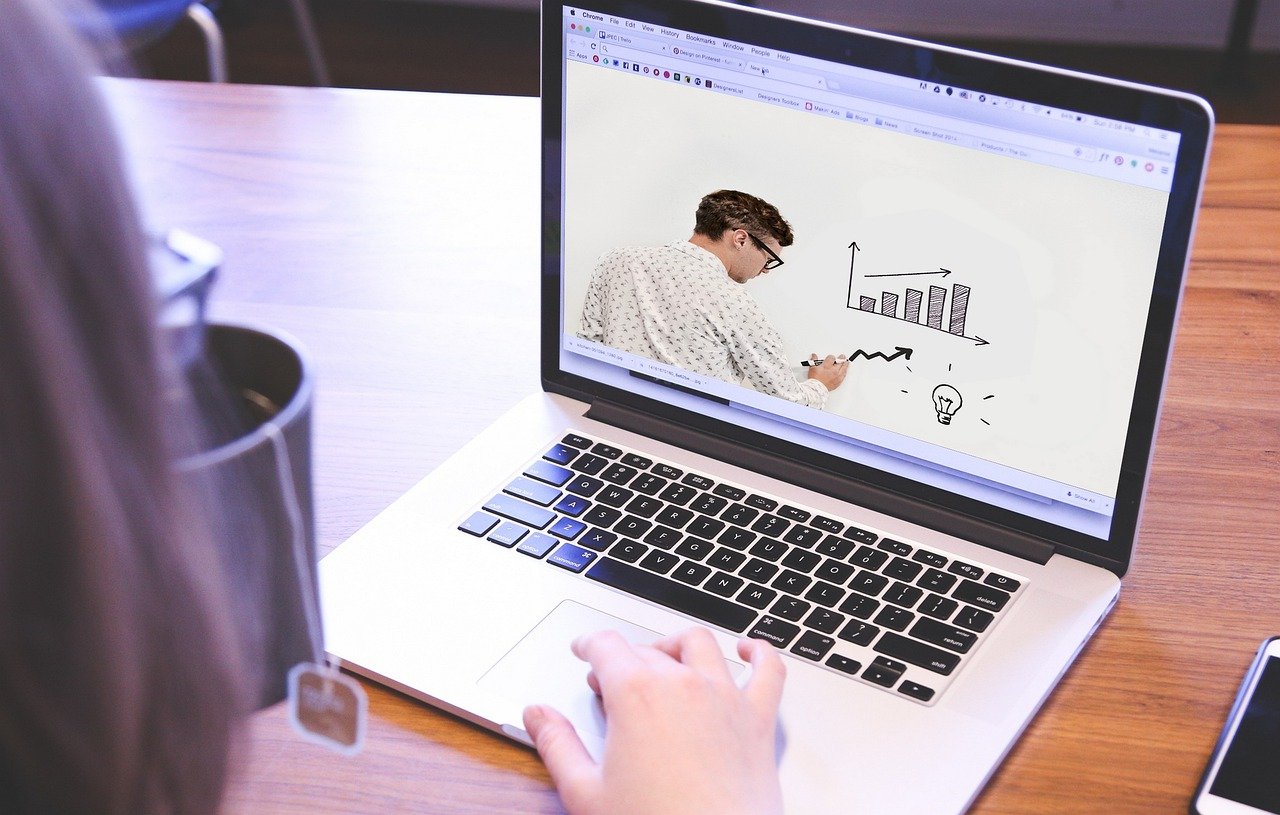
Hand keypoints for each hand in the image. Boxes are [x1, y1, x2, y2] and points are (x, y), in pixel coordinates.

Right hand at [523, 628, 785, 814]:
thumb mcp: (585, 792)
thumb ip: (556, 745)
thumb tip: (536, 714)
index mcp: (636, 694)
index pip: (606, 646)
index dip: (588, 644)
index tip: (583, 650)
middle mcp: (682, 684)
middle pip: (647, 648)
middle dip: (624, 657)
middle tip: (611, 678)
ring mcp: (724, 697)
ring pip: (700, 644)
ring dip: (676, 644)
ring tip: (665, 657)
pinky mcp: (758, 719)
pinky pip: (768, 669)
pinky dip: (760, 652)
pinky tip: (750, 650)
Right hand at [805, 353, 848, 390]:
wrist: (816, 389)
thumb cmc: (815, 380)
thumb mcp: (812, 368)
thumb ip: (814, 360)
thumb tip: (814, 356)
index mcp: (827, 366)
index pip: (832, 358)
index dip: (831, 357)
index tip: (831, 358)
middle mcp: (833, 370)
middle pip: (840, 362)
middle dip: (841, 358)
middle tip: (842, 356)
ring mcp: (837, 376)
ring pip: (844, 368)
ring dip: (845, 364)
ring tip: (846, 362)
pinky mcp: (839, 381)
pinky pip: (844, 375)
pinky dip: (844, 372)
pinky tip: (845, 370)